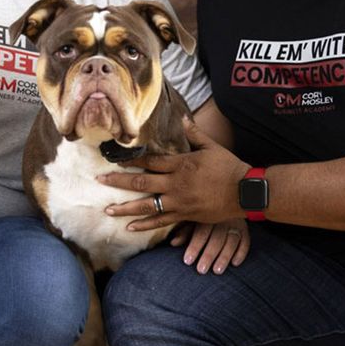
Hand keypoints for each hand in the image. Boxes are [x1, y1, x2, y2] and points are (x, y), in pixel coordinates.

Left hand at [98, 117, 249, 231]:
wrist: (244, 191)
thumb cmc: (229, 167)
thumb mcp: (212, 147)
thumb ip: (194, 134)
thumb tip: (182, 118)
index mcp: (181, 164)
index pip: (150, 161)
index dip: (131, 160)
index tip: (115, 160)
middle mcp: (176, 183)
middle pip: (141, 182)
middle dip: (118, 181)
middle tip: (100, 180)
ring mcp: (179, 201)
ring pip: (146, 205)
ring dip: (125, 207)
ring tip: (108, 209)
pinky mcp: (185, 215)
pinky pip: (160, 221)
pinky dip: (144, 225)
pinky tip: (130, 227)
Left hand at [170, 220, 249, 274]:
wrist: (224, 199)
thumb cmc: (203, 214)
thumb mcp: (192, 220)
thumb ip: (184, 231)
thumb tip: (173, 242)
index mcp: (207, 215)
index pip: (201, 232)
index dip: (194, 247)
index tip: (187, 261)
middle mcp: (222, 218)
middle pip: (216, 238)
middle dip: (209, 255)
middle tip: (201, 270)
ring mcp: (235, 223)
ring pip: (232, 240)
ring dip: (225, 256)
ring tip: (217, 271)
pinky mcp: (244, 228)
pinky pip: (245, 241)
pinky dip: (241, 252)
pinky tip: (235, 264)